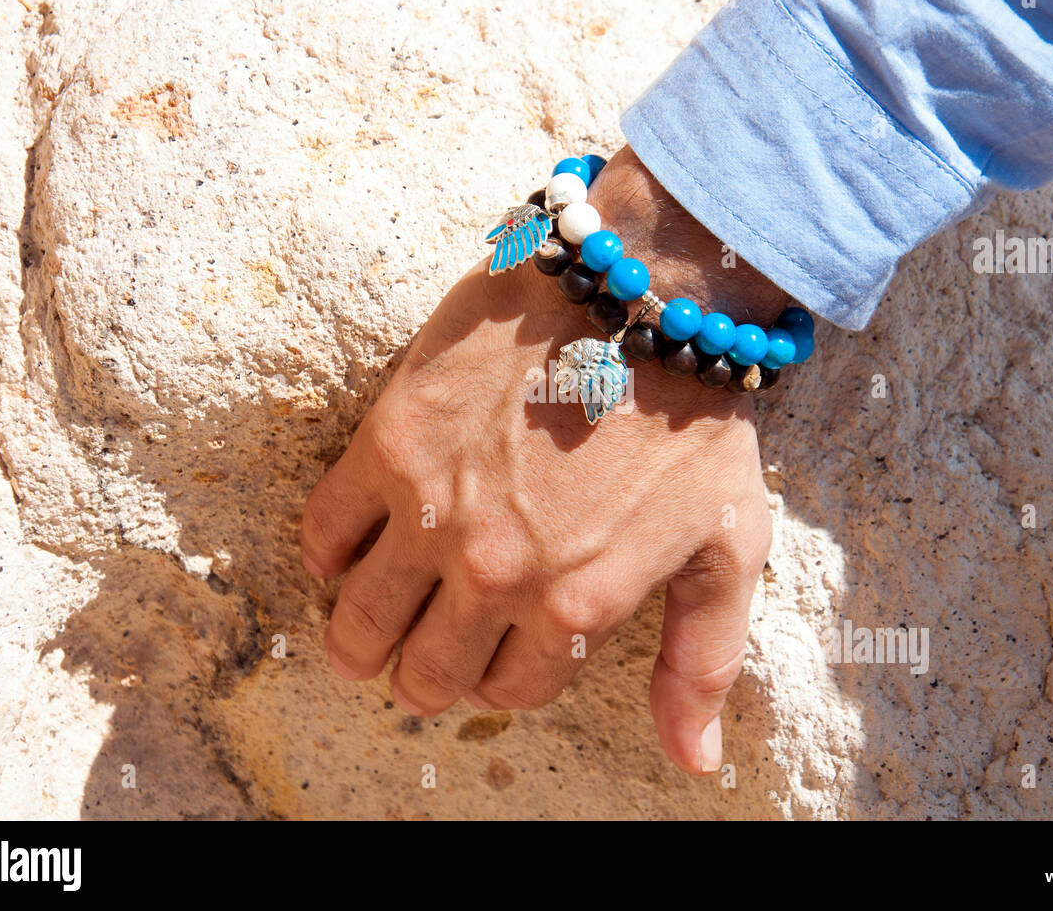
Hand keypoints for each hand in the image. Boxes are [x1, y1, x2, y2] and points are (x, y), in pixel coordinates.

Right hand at [300, 147, 783, 772]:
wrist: (640, 292)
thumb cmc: (692, 418)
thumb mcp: (726, 547)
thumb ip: (701, 660)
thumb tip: (693, 760)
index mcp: (574, 604)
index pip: (510, 692)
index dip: (502, 683)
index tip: (499, 659)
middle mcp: (494, 573)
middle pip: (427, 673)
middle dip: (426, 680)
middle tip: (425, 660)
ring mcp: (433, 511)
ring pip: (359, 622)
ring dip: (360, 642)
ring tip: (368, 634)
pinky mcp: (390, 446)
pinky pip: (326, 531)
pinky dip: (329, 555)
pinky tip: (351, 550)